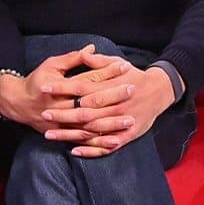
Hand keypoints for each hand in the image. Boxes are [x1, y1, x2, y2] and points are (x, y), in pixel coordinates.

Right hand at [0, 47, 131, 132]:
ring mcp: (63, 123)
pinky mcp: (64, 134)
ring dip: (110, 123)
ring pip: (90, 124)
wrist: (17, 103)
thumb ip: (73, 58)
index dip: (107, 72)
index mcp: (60, 86)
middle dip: (114, 96)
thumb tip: (92, 49)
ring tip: (130, 120)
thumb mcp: (51, 65)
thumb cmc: (37, 81)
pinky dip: (99, 143)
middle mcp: (62, 106)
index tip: (125, 67)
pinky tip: (114, 141)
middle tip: (133, 90)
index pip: (88, 78)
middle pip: (92, 102)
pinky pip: (84, 140)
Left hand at [40, 65, 178, 157]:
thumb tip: (83, 54)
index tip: (44, 87)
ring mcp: (119, 122)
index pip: (80, 87)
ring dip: (69, 134)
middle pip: (82, 111)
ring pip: (90, 130)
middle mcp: (113, 106)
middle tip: (43, 114)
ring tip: (49, 135)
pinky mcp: (126, 135)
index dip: (61, 88)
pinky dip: (90, 149)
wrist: (160, 90)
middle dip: (61, 114)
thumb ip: (99, 62)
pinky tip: (74, 150)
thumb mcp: (118, 63)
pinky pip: (106, 146)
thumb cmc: (135, 75)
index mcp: (109, 87)